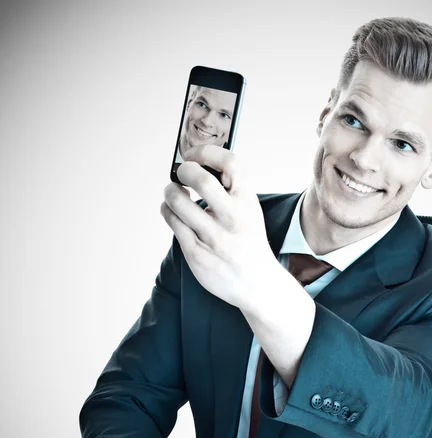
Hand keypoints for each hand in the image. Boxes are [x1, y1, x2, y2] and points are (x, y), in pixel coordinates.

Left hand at [161, 145, 280, 310]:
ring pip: (179, 202)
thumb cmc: (248, 242)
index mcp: (248, 202)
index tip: (193, 154)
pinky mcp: (197, 254)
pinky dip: (167, 211)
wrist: (257, 284)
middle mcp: (233, 219)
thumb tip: (197, 165)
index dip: (206, 152)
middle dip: (184, 170)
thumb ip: (230, 191)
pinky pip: (173, 223)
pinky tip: (171, 211)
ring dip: (170, 192)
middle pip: (202, 181)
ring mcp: (214, 238)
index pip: (230, 163)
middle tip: (180, 173)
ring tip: (172, 192)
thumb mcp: (249, 212)